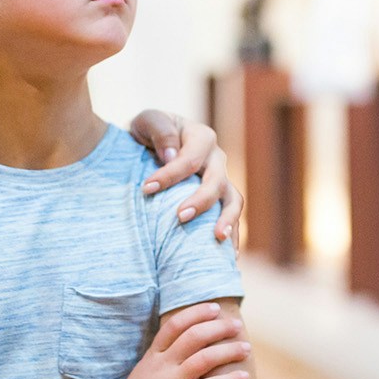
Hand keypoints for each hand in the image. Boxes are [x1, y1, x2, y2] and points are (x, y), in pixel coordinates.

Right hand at [105, 302, 250, 378]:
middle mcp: (162, 366)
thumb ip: (163, 359)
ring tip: (246, 349)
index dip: (196, 313)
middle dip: (218, 328)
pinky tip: (244, 378)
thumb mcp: (145, 375)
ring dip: (229, 351)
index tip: (215, 308)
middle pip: (194, 336)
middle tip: (237, 325)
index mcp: (153, 357)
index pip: (174, 324)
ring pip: (204, 358)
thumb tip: (187, 347)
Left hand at [128, 110, 244, 246]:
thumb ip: (160, 131)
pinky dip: (233, 236)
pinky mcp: (220, 200)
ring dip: (228, 220)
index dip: (170, 175)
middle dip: (201, 201)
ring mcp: (221, 181)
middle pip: (217, 181)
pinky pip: (231, 218)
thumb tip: (171, 155)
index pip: (190, 158)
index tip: (146, 189)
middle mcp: (217, 159)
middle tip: (179, 217)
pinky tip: (227, 258)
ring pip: (233, 201)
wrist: (152, 144)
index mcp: (201, 137)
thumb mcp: (148, 121)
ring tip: (217, 239)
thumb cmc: (149, 131)